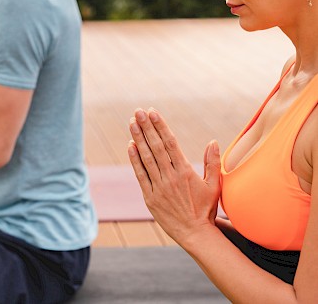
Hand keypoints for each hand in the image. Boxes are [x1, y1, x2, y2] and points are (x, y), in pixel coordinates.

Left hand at [128, 107, 220, 244]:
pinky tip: (130, 145)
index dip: (160, 126)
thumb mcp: (214, 185)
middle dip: (146, 127)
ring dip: (138, 139)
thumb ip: (212, 162)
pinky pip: (140, 175)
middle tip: (139, 111)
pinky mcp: (150, 197)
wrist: (195, 234)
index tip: (153, 112)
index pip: (170, 143)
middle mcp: (171, 177)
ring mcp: (159, 187)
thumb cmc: (206, 209)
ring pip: (146, 158)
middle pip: (156, 147)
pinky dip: (135, 160)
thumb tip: (213, 141)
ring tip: (132, 122)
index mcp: (185, 171)